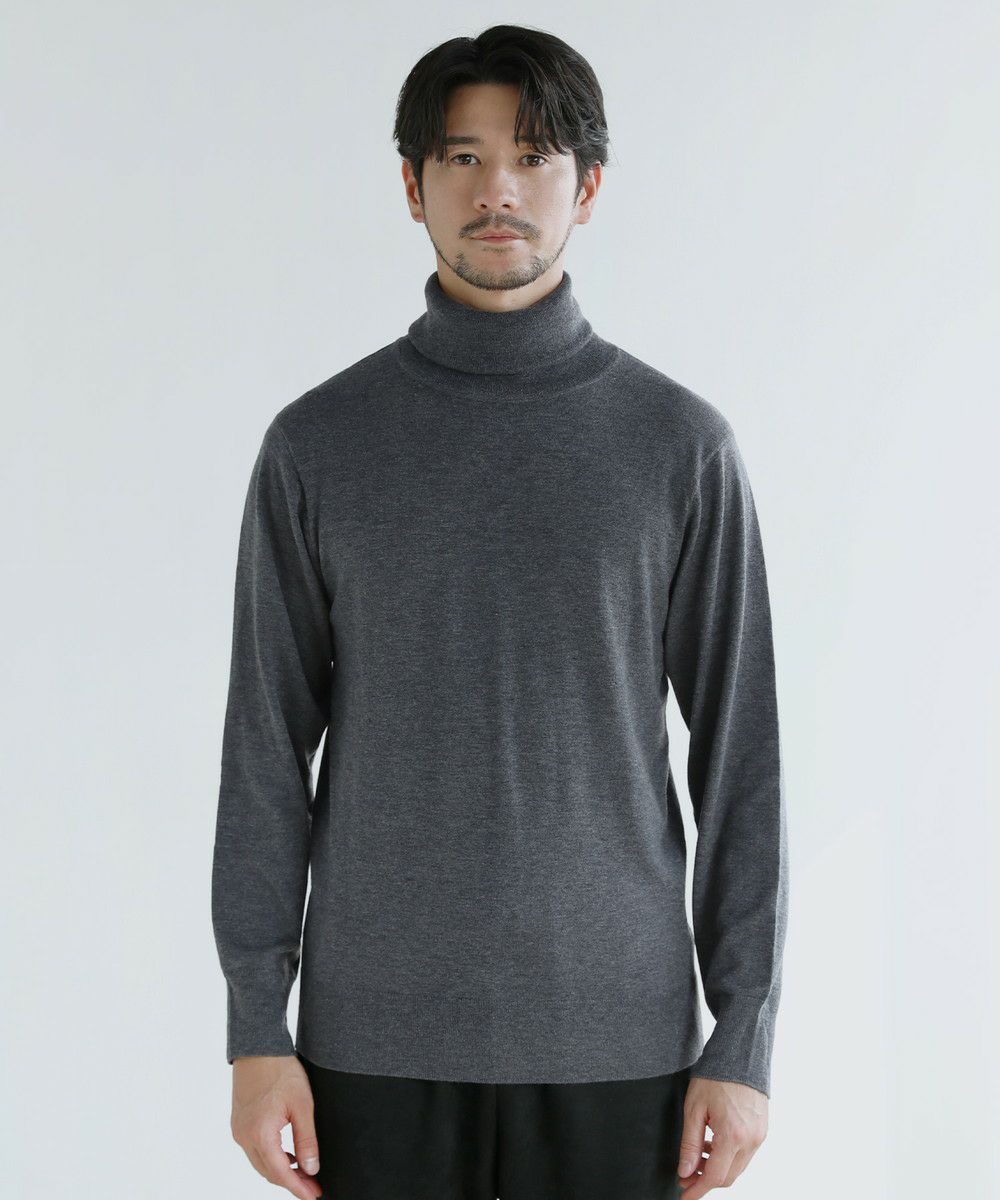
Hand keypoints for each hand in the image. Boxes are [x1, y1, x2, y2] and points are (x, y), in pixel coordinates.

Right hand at [229, 1054, 322, 1199]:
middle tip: (313, 1186)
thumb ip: (306, 1139)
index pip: (281, 1173)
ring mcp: (239, 1130)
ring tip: (304, 1173)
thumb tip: (311, 1168)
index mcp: (260, 1134)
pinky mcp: (239, 1123)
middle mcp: (244, 1137)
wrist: (258, 1047)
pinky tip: (287, 1155)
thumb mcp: (302, 1105)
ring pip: (261, 1163)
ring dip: (281, 1171)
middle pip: (268, 1172)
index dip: (298, 1188)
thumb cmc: (281, 1071)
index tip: (314, 1195)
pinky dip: (271, 1157)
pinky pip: (255, 1150)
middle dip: (291, 1182)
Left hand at [676, 1076, 767, 1197]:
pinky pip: (744, 1154)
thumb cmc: (714, 1077)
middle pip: (727, 1176)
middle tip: (685, 1175)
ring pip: (736, 1167)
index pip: (715, 1176)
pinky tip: (711, 1143)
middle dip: (704, 1180)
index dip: (698, 1189)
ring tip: (696, 1154)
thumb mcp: (694, 1108)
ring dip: (715, 1167)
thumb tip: (685, 1172)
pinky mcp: (762, 1130)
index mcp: (733, 1135)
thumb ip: (689, 1143)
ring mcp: (759, 1136)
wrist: (740, 1054)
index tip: (684, 1196)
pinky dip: (727, 1155)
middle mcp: (751, 1140)